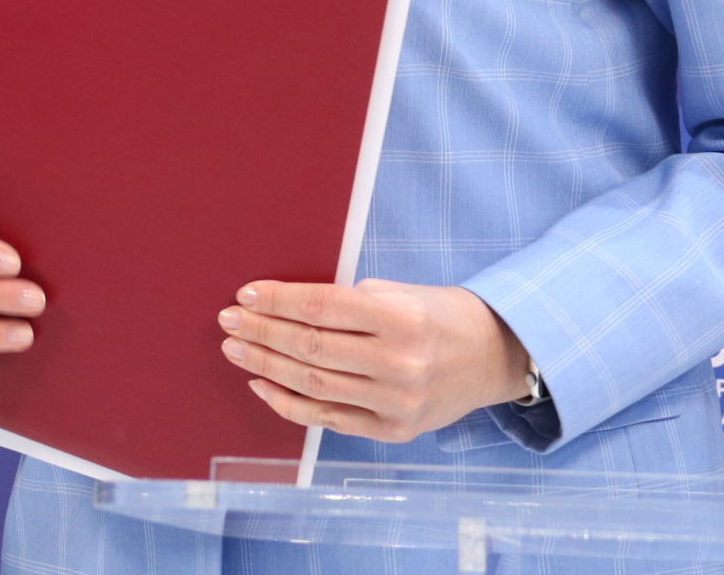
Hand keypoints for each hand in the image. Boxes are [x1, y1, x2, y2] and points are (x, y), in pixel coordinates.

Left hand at [218, 280, 533, 441]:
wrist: (494, 357)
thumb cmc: (440, 314)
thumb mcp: (400, 292)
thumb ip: (349, 302)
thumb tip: (284, 307)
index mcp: (400, 319)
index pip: (322, 307)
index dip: (278, 301)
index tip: (246, 295)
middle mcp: (399, 364)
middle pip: (312, 348)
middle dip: (262, 333)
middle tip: (229, 322)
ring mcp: (396, 403)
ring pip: (314, 386)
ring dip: (267, 367)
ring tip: (237, 350)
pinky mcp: (394, 431)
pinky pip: (329, 420)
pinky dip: (290, 404)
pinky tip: (264, 386)